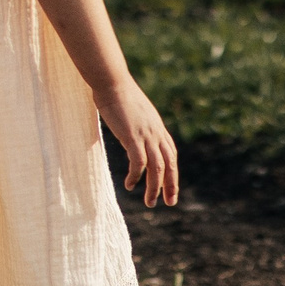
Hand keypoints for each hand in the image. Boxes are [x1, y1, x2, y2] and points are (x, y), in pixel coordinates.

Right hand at [100, 82, 177, 207]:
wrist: (112, 82)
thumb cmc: (117, 94)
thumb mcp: (134, 111)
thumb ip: (137, 123)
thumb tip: (131, 128)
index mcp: (157, 128)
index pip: (171, 155)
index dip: (172, 173)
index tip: (171, 188)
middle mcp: (156, 133)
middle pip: (170, 164)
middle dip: (171, 185)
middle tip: (169, 203)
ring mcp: (146, 135)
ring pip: (157, 168)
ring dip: (154, 187)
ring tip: (149, 202)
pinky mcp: (133, 137)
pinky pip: (138, 163)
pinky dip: (136, 176)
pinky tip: (129, 185)